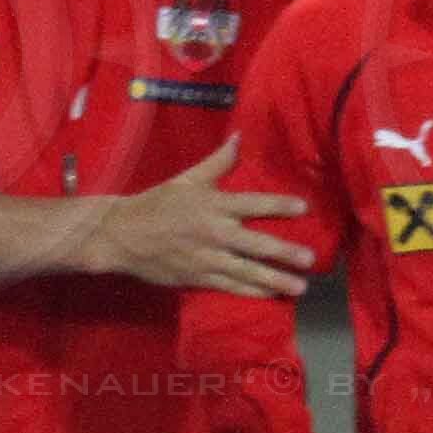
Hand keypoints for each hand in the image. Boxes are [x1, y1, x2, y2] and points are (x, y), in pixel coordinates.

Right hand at [86, 148, 313, 298]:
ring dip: (275, 280)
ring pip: (247, 271)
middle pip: (256, 244)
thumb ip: (218, 161)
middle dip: (285, 253)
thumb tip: (239, 137)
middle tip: (310, 260)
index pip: (253, 204)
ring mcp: (207, 258)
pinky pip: (230, 286)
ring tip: (300, 287)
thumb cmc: (157, 203)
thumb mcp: (187, 179)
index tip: (303, 208)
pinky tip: (271, 295)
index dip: (279, 206)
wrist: (122, 235)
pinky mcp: (198, 277)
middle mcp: (214, 232)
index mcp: (213, 205)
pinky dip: (252, 291)